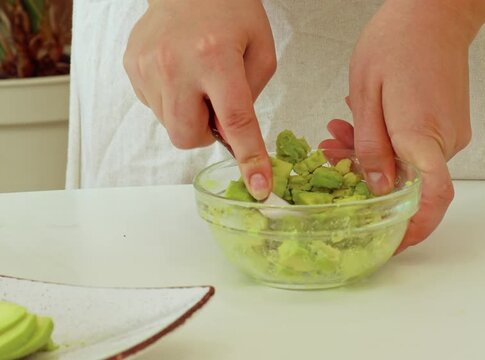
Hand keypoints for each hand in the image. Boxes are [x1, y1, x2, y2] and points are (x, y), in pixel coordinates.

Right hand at [124, 0, 275, 198]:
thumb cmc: (231, 11)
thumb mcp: (260, 51)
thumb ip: (250, 97)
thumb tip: (233, 136)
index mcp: (215, 58)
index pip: (235, 122)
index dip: (250, 158)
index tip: (259, 188)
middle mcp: (175, 65)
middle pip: (186, 135)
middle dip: (205, 134)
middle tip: (216, 104)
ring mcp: (147, 67)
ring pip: (169, 124)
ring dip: (188, 114)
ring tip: (197, 78)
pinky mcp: (132, 66)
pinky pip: (154, 106)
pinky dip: (172, 100)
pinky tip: (180, 72)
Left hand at [322, 0, 484, 252]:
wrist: (435, 11)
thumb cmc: (398, 41)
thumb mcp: (367, 93)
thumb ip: (370, 146)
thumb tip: (378, 188)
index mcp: (422, 134)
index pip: (432, 197)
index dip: (413, 228)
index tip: (390, 242)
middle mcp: (445, 141)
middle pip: (410, 185)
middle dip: (368, 184)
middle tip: (330, 159)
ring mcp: (450, 133)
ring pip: (408, 166)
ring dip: (371, 159)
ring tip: (338, 134)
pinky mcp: (447, 124)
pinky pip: (414, 149)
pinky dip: (385, 144)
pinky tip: (361, 124)